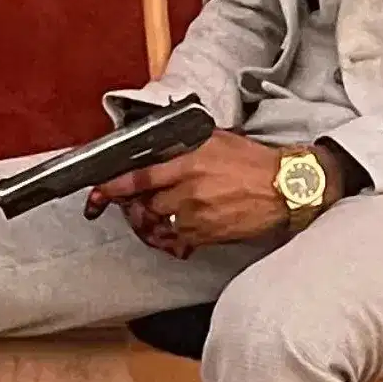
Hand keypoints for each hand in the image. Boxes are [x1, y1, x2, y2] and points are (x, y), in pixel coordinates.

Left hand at [87, 133, 313, 254]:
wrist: (285, 188)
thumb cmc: (254, 162)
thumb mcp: (218, 140)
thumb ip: (186, 144)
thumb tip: (162, 146)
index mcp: (188, 163)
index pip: (139, 177)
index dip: (113, 188)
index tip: (97, 194)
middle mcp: (187, 191)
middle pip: (143, 206)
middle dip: (135, 206)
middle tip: (134, 204)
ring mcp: (195, 217)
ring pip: (156, 225)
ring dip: (150, 223)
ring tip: (152, 218)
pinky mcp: (205, 236)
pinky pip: (175, 241)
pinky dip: (169, 239)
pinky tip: (173, 232)